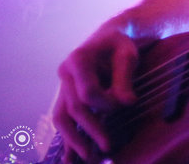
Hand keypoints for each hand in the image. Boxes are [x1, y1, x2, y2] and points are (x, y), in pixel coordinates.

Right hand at [53, 17, 141, 162]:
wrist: (108, 37)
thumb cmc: (119, 44)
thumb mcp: (127, 55)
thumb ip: (124, 78)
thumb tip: (127, 103)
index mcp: (77, 60)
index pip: (88, 92)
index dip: (106, 103)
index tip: (125, 105)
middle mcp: (64, 74)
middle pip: (74, 108)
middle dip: (91, 129)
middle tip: (107, 146)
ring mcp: (62, 87)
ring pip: (61, 118)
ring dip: (73, 140)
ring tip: (88, 157)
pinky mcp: (65, 96)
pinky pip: (63, 119)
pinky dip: (68, 137)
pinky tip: (71, 157)